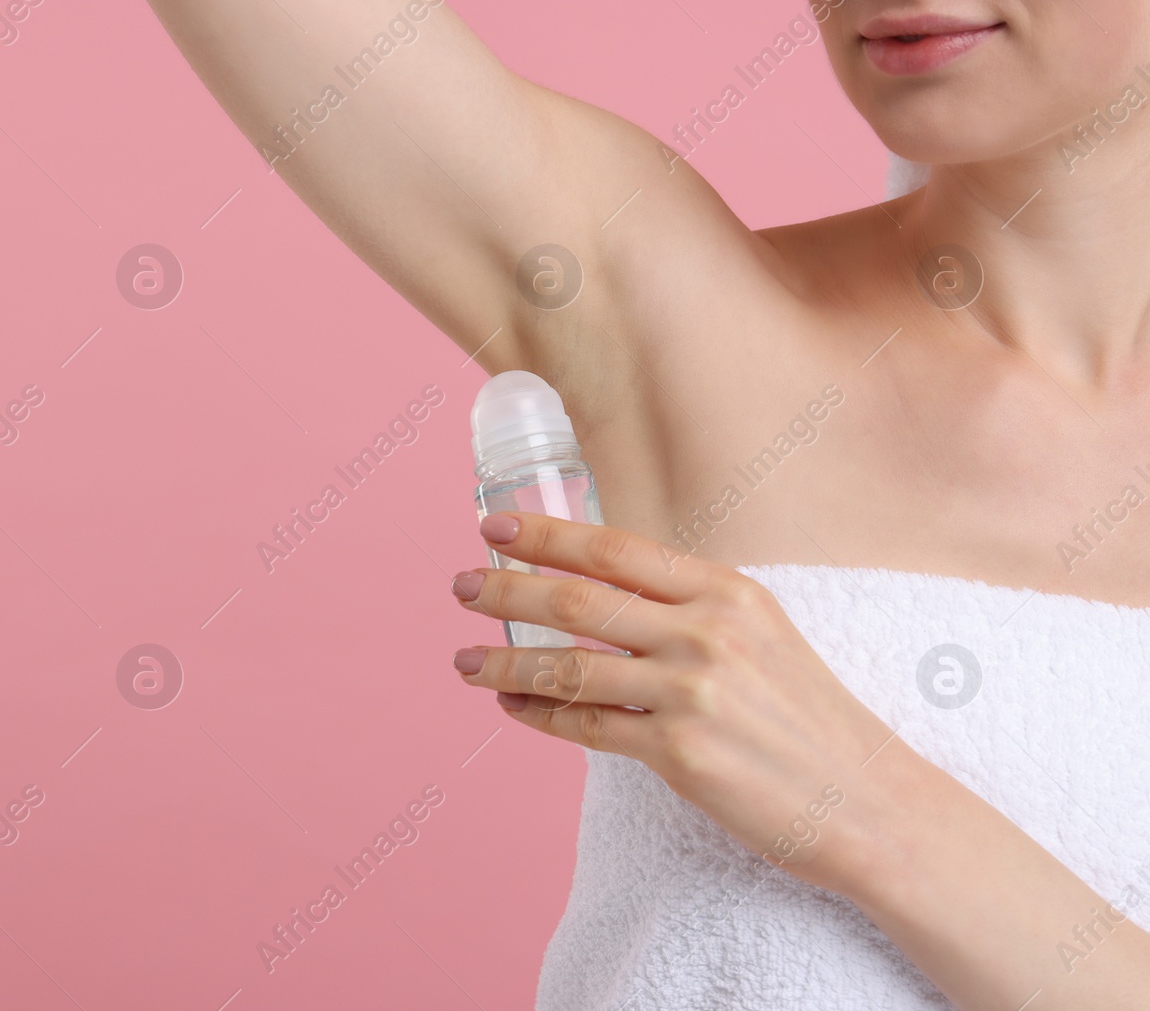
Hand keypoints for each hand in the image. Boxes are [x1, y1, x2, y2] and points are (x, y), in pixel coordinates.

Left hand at [449, 511, 904, 894]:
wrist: (867, 801)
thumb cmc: (807, 717)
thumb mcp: (760, 634)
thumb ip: (689, 607)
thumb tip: (603, 591)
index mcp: (726, 591)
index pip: (615, 550)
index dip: (546, 535)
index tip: (494, 528)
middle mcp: (707, 632)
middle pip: (579, 599)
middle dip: (507, 590)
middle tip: (461, 586)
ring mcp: (691, 693)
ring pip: (569, 666)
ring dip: (504, 662)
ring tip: (463, 661)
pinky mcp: (679, 754)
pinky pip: (586, 727)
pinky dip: (538, 716)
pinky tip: (510, 707)